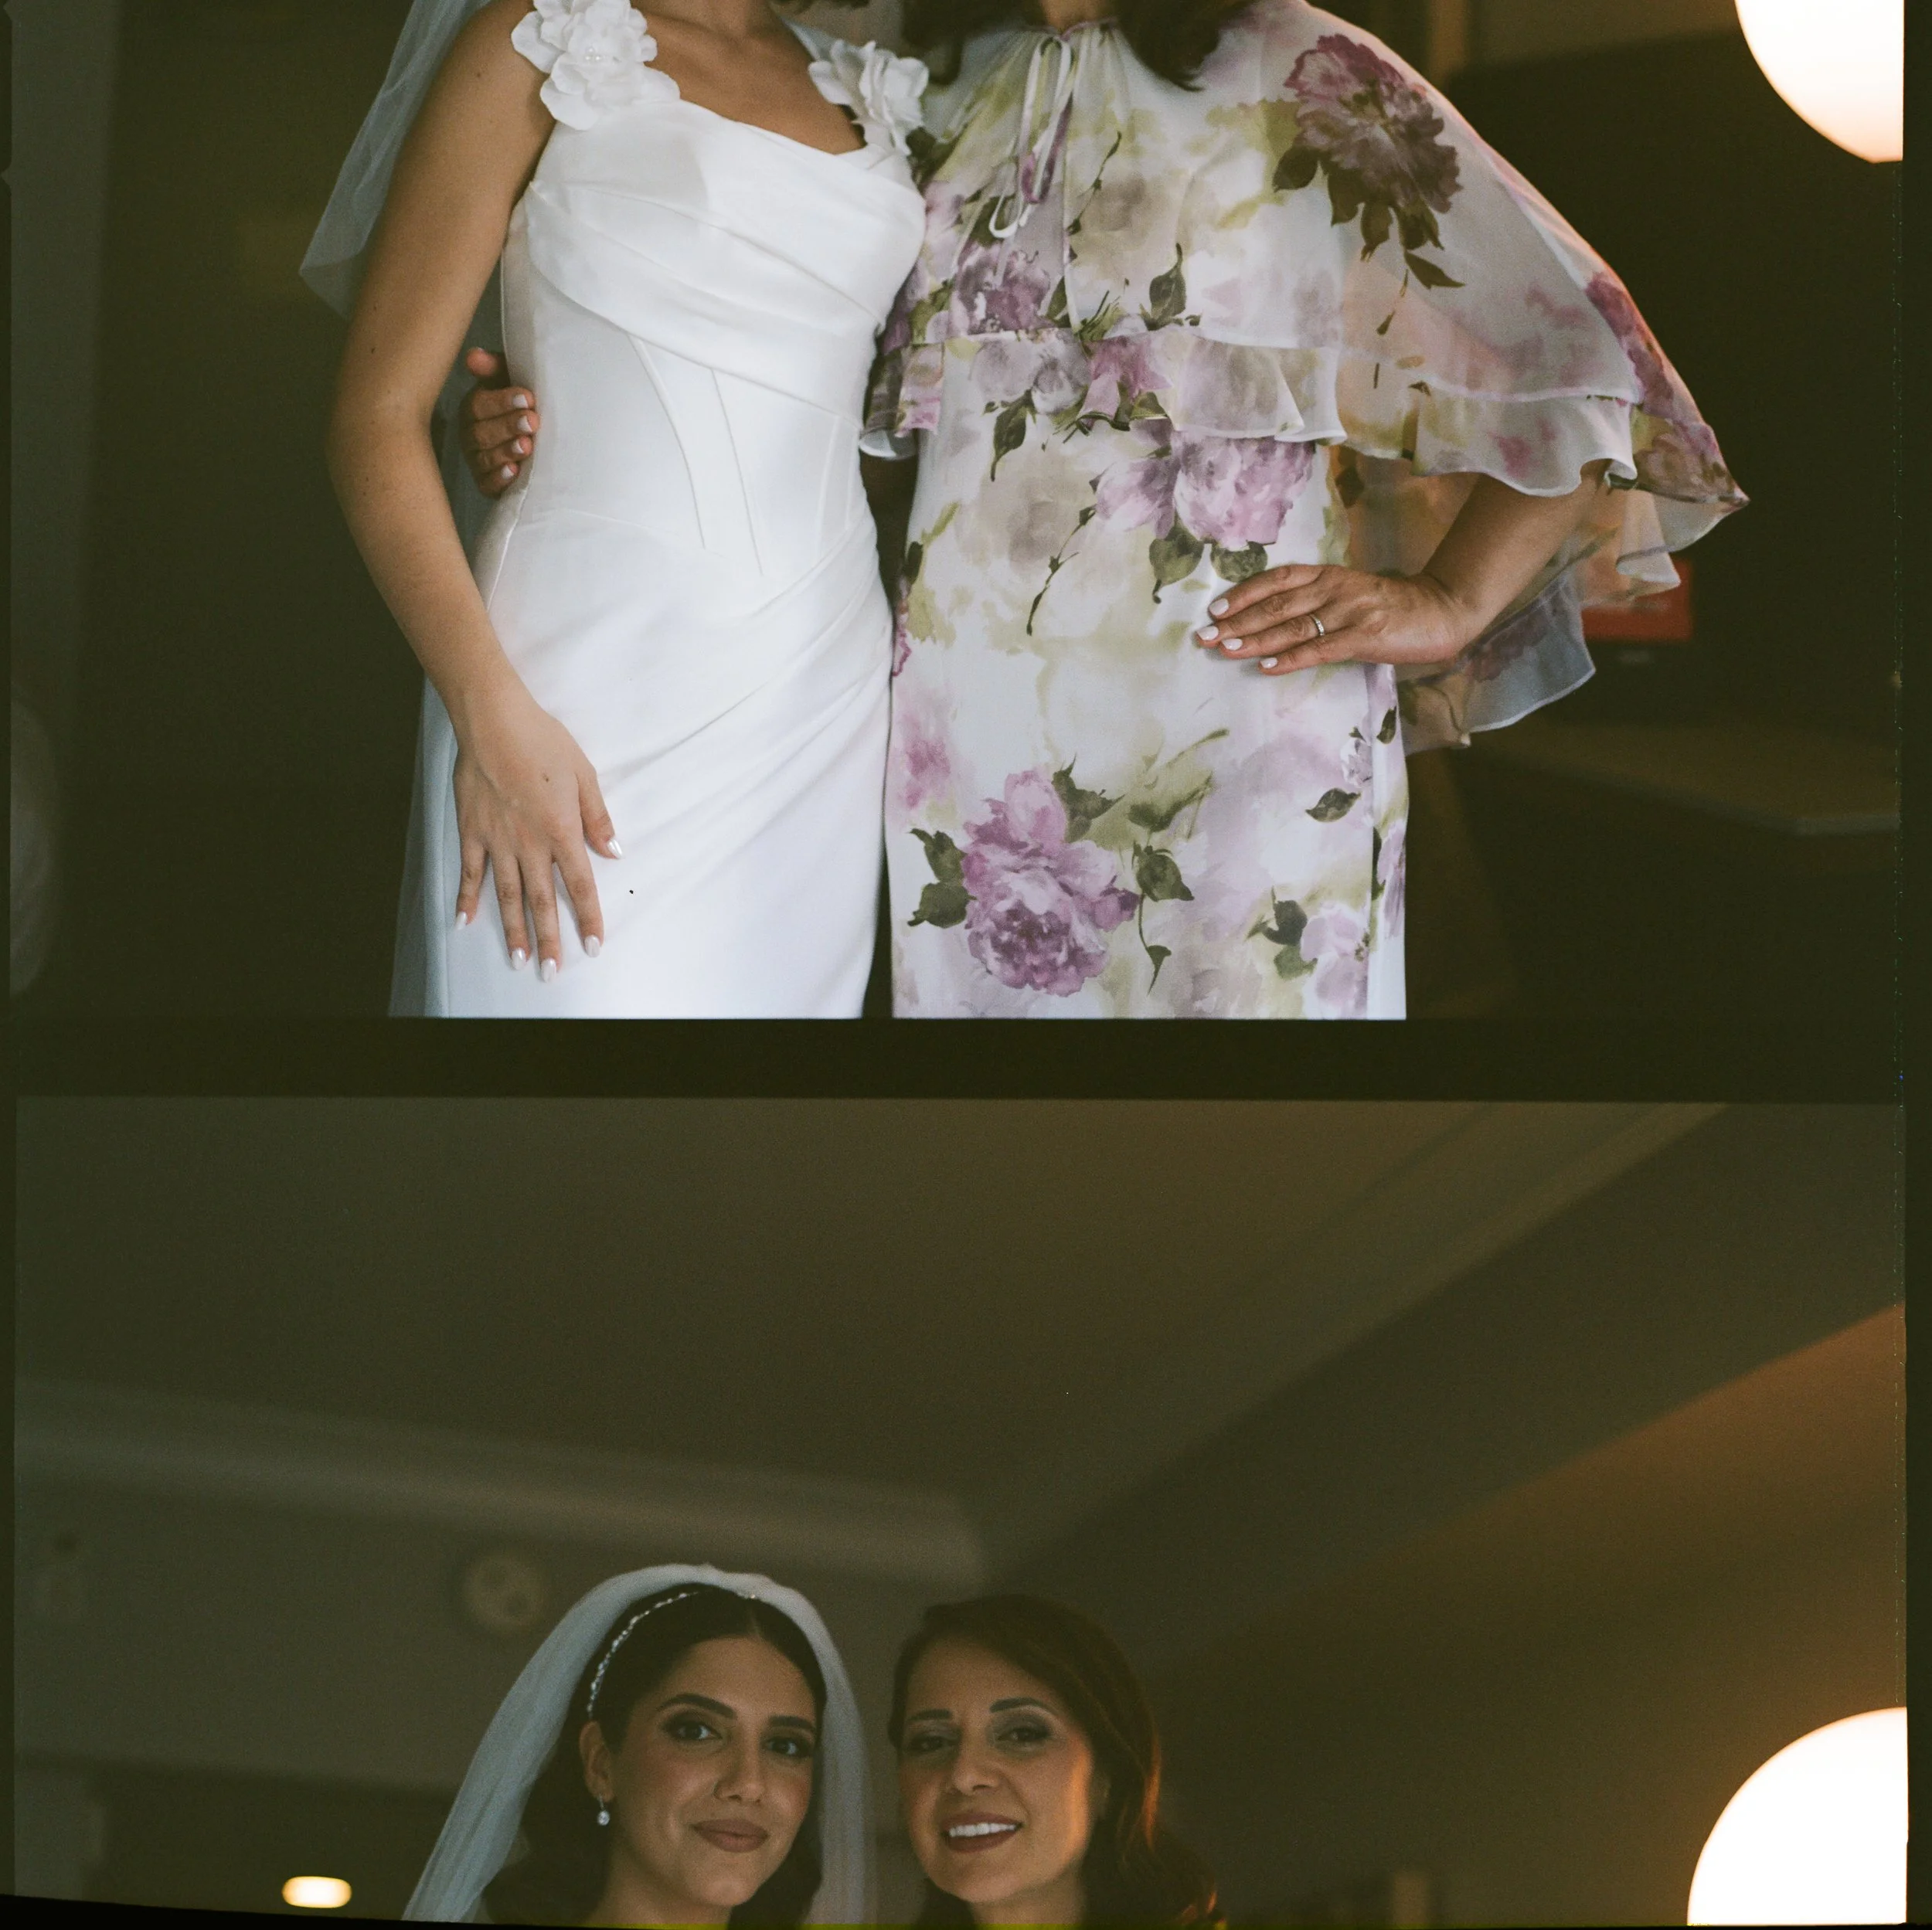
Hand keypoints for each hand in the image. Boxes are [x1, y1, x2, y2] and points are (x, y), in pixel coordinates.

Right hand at [450, 677, 619, 976]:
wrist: (493, 720)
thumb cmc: (542, 741)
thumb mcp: (584, 775)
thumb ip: (597, 818)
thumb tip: (614, 852)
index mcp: (561, 831)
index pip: (579, 886)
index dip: (588, 919)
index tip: (593, 946)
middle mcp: (529, 843)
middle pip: (541, 901)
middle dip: (549, 939)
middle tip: (551, 972)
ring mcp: (496, 840)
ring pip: (506, 896)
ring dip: (513, 930)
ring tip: (519, 960)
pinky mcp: (471, 831)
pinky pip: (470, 872)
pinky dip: (467, 898)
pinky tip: (464, 922)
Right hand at [460, 348, 540, 497]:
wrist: (542, 439)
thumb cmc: (524, 405)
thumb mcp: (511, 381)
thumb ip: (495, 368)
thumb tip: (473, 356)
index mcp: (474, 408)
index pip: (479, 405)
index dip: (501, 402)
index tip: (528, 398)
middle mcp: (471, 435)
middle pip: (480, 433)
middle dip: (507, 426)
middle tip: (533, 422)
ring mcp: (477, 461)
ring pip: (484, 458)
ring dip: (506, 451)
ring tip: (527, 446)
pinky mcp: (488, 484)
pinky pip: (487, 484)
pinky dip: (499, 479)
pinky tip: (514, 472)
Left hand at [1193, 563, 1478, 676]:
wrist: (1441, 610)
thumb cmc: (1393, 607)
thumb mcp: (1351, 594)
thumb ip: (1318, 601)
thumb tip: (1275, 620)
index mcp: (1329, 575)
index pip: (1278, 579)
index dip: (1245, 593)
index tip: (1216, 609)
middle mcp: (1334, 589)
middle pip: (1276, 605)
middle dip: (1237, 621)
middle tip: (1205, 637)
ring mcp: (1349, 612)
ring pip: (1291, 626)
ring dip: (1254, 639)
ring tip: (1225, 650)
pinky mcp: (1364, 636)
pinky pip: (1319, 648)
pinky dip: (1290, 658)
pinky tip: (1265, 667)